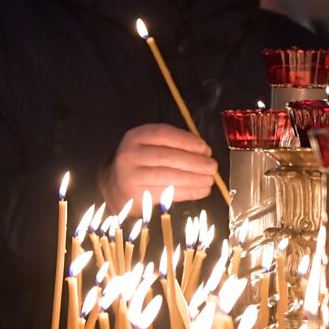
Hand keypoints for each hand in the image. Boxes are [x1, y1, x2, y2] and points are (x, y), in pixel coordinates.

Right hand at [101, 124, 217, 210]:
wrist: (117, 186)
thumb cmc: (144, 163)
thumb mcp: (154, 146)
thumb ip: (177, 145)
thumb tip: (205, 153)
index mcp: (136, 136)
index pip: (162, 134)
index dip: (186, 140)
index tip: (205, 148)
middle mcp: (130, 154)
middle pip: (166, 156)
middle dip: (193, 162)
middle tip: (212, 167)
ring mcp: (130, 175)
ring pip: (166, 176)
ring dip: (192, 179)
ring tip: (209, 180)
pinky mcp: (135, 195)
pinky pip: (166, 193)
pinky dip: (187, 192)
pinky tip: (201, 191)